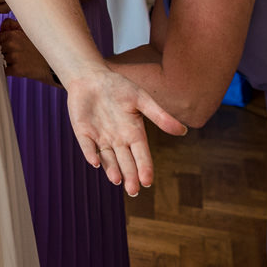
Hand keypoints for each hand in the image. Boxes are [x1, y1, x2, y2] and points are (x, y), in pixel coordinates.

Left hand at [0, 18, 51, 83]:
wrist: (53, 66)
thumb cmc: (41, 50)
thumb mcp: (28, 32)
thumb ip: (12, 26)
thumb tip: (1, 27)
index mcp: (14, 34)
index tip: (2, 46)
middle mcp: (13, 43)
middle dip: (0, 52)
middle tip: (10, 55)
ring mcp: (14, 56)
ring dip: (3, 62)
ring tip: (15, 62)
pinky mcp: (17, 69)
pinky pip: (3, 70)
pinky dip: (6, 71)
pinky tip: (13, 70)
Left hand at [63, 68, 186, 195]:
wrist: (91, 77)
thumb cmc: (119, 87)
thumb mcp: (141, 99)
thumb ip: (159, 115)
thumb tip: (183, 131)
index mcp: (134, 134)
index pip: (141, 155)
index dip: (144, 168)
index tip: (147, 181)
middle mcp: (118, 140)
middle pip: (126, 162)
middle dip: (130, 176)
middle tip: (133, 190)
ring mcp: (100, 138)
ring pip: (108, 159)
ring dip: (112, 169)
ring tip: (117, 180)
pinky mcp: (84, 133)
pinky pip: (88, 146)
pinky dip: (91, 154)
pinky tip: (95, 162)